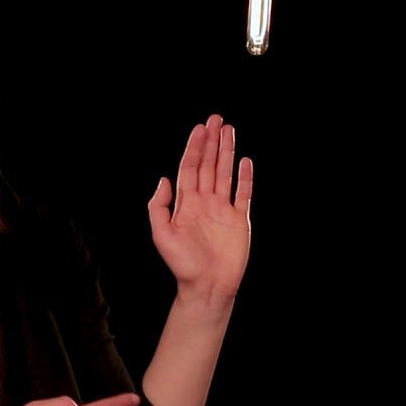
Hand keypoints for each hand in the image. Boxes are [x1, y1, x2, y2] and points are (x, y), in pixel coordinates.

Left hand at [148, 114, 252, 306]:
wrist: (207, 286)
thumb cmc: (182, 264)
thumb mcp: (162, 235)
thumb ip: (159, 207)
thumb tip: (163, 180)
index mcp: (186, 204)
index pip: (190, 168)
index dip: (194, 148)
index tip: (199, 129)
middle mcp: (205, 202)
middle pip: (209, 165)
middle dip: (211, 142)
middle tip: (216, 119)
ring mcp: (223, 210)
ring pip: (225, 174)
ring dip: (227, 152)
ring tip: (229, 131)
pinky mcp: (240, 220)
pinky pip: (243, 194)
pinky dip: (245, 178)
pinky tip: (245, 161)